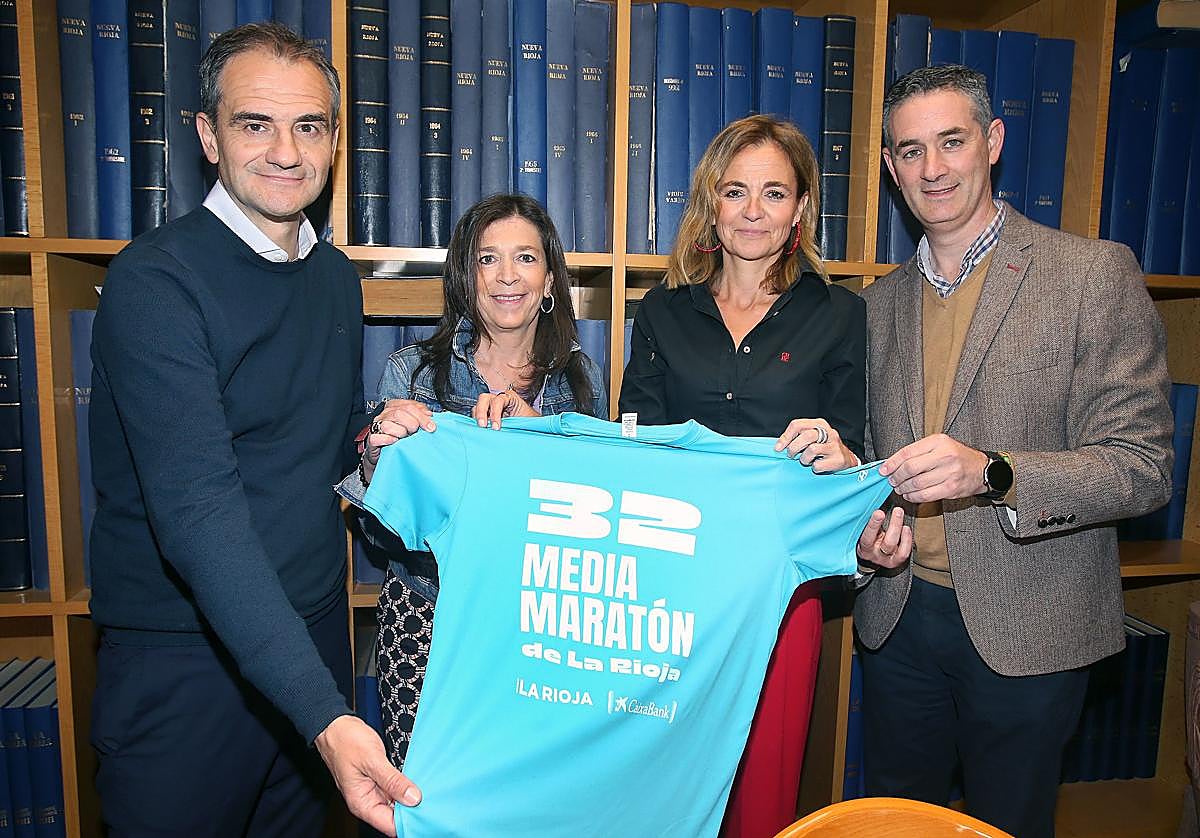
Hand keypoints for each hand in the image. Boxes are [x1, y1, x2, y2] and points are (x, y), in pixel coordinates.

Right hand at [315, 715, 420, 835]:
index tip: (428, 812)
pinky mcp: (379, 779)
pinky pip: (395, 788)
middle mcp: (367, 800)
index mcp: (361, 803)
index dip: (409, 822)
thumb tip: (413, 798)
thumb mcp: (372, 760)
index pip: (389, 825)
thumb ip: (393, 781)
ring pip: (397, 801)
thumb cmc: (346, 742)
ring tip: (429, 788)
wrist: (335, 725)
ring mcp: (373, 790)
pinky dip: (406, 785)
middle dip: (413, 809)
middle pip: (395, 815)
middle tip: (433, 798)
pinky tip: (419, 780)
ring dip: (411, 796)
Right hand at [361, 400, 436, 483]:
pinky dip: (388, 439)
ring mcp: (377, 426)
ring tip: (405, 438)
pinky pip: (377, 437)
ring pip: (388, 425)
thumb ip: (420, 416)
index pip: (410, 405)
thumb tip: (429, 415)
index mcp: (395, 407)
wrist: (386, 453)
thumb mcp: (412, 424)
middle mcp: (385, 414)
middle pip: (400, 413)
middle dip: (412, 424)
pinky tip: (395, 441)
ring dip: (401, 432)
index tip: (431, 427)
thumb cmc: (400, 437)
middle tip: (415, 432)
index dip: (422, 416)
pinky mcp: (372, 439)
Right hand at [473, 388, 539, 428]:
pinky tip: (480, 431)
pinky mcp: (486, 414)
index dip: (495, 414)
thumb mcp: (523, 420)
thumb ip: (512, 422)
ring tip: (481, 430)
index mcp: (509, 397)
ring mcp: (490, 406)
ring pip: (478, 406)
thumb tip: (500, 429)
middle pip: (484, 399)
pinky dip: (477, 422)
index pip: (498, 401)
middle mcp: (498, 398)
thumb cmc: (528, 422)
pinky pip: (477, 415)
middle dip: (481, 412)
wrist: (530, 426)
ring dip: (478, 418)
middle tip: (483, 426)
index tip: (496, 428)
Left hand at [775, 418, 857, 473]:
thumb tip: (779, 446)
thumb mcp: (812, 437)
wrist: (845, 458)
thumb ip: (797, 437)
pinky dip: (814, 468)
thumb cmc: (823, 448)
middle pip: (806, 436)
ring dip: (804, 459)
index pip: (798, 425)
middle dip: (794, 448)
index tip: (778, 448)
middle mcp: (829, 432)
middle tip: (791, 455)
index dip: (785, 437)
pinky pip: (818, 465)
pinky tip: (818, 465)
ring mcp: (835, 445)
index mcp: (820, 424)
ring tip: (807, 460)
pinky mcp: (838, 459)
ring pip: (812, 450)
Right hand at [856, 506, 911, 569]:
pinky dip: (907, 539)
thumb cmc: (868, 538)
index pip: (867, 537)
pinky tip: (906, 528)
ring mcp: (886, 559)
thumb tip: (874, 504)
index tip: (879, 513)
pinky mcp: (896, 561)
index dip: (874, 525)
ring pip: (894, 545)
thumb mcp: (864, 531)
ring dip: (899, 528)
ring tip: (900, 514)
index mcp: (863, 547)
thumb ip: (867, 522)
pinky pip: (904, 552)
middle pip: (886, 543)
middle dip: (894, 525)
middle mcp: (874, 555)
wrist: (871, 555)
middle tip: (898, 510)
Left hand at [880, 433, 987, 502]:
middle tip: (892, 481)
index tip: (883, 470)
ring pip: (916, 484)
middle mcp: (944, 456)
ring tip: (899, 488)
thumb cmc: (957, 456)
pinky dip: (913, 497)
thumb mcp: (939, 445)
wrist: (982, 469)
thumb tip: (892, 463)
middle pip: (910, 469)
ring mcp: (949, 473)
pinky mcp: (951, 489)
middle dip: (896, 477)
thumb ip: (918, 452)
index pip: (908, 452)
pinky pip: (925, 495)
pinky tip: (909, 495)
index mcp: (938, 441)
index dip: (892, 463)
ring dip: (903, 488)